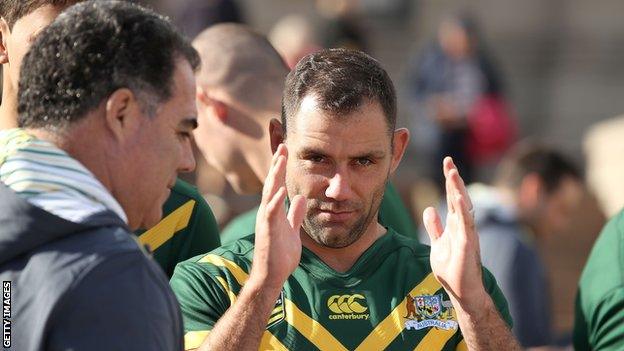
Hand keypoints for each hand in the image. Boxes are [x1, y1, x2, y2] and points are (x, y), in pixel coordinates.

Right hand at [250, 144, 306, 289]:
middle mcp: (267, 212)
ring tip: (280, 160)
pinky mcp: (267, 231)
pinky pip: (271, 213)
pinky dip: (275, 200)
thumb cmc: (280, 255)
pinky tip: (280, 190)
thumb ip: (294, 214)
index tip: (285, 151)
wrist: (271, 276)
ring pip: (269, 193)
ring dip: (275, 176)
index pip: (277, 184)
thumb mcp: (292, 230)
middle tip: (283, 145)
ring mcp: (266, 221)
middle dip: (277, 164)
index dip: (281, 168)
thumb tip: (300, 198)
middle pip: (272, 183)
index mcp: (274, 211)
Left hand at [423, 157, 485, 310]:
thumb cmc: (452, 270)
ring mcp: (467, 235)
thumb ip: (435, 227)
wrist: (463, 292)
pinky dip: (462, 211)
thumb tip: (429, 210)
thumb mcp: (438, 244)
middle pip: (458, 198)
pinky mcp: (467, 246)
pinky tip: (458, 198)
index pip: (452, 198)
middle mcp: (463, 227)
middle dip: (454, 180)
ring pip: (463, 207)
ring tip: (453, 173)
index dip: (449, 181)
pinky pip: (465, 225)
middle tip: (449, 161)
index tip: (447, 162)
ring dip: (458, 190)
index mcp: (455, 225)